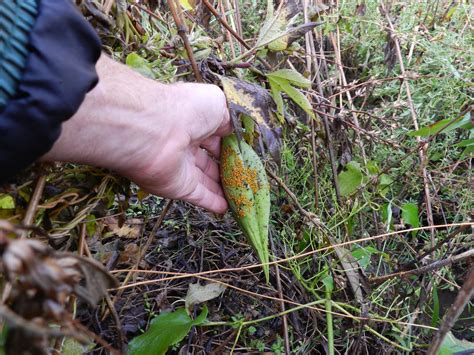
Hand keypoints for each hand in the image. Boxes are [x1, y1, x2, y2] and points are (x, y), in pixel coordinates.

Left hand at [42, 54, 231, 212]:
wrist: (156, 130)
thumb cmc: (188, 110)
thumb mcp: (217, 103)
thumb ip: (227, 118)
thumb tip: (232, 131)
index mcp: (193, 121)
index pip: (214, 136)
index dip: (229, 145)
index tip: (245, 154)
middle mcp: (186, 143)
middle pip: (208, 160)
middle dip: (225, 168)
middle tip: (244, 176)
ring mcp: (181, 167)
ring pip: (205, 180)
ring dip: (221, 187)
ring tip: (241, 195)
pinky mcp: (177, 187)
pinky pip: (199, 196)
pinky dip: (213, 203)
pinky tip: (227, 208)